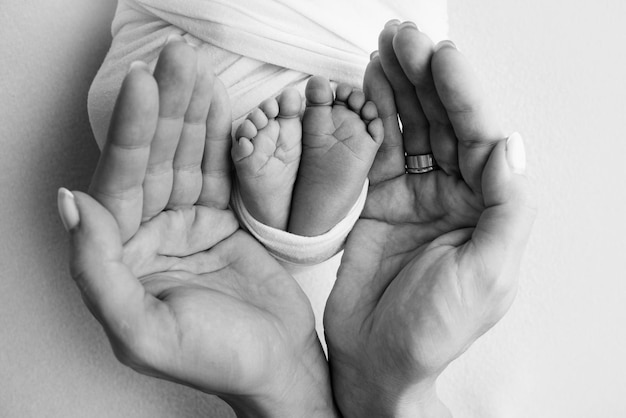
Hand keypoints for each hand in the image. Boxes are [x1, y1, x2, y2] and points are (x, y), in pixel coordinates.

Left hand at [59, 40, 335, 417]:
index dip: (130, 134)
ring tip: (195, 69)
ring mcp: (188, 224)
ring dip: (190, 113)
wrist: (281, 366)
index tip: (142, 87)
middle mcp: (150, 236)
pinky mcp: (222, 219)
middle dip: (164, 109)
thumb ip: (98, 273)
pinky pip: (218, 170)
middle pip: (155, 160)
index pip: (120, 185)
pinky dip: (220, 138)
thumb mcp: (145, 333)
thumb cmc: (217, 360)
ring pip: (187, 158)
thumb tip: (69, 206)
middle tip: (176, 59)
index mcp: (123, 261)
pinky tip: (219, 105)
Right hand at [324, 23, 535, 416]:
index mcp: (487, 209)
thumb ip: (507, 209)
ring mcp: (413, 193)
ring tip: (385, 47)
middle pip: (443, 122)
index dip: (462, 95)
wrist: (376, 360)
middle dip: (426, 77)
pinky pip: (376, 149)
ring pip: (410, 128)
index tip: (440, 58)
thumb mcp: (488, 275)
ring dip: (399, 86)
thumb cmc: (434, 329)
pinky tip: (368, 84)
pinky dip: (372, 116)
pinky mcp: (376, 199)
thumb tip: (511, 144)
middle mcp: (453, 195)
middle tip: (403, 36)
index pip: (480, 137)